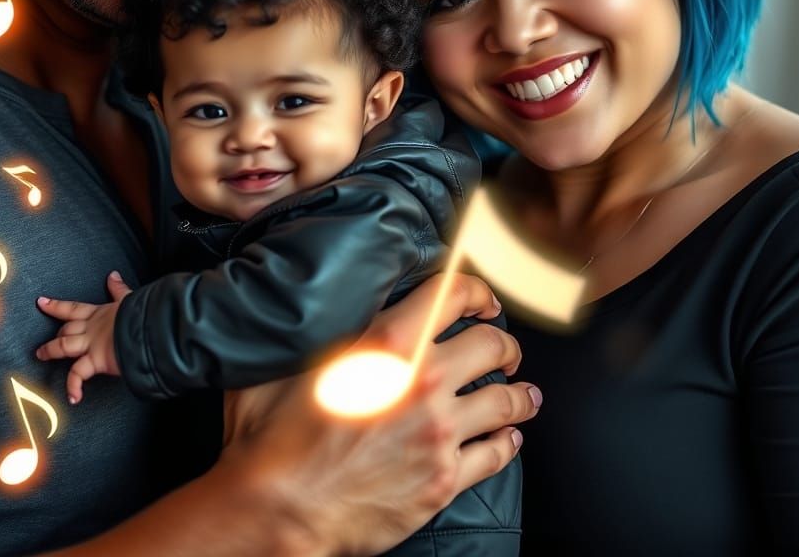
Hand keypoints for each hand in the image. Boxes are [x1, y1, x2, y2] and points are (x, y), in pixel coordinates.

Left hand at [35, 271, 132, 403]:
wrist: (148, 326)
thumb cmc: (141, 312)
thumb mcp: (129, 298)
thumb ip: (119, 289)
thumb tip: (113, 275)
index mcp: (99, 313)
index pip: (73, 308)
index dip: (56, 305)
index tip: (41, 302)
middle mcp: (91, 328)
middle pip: (65, 329)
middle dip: (55, 334)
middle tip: (43, 343)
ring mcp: (91, 344)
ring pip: (63, 346)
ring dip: (50, 351)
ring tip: (41, 356)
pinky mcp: (95, 359)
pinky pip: (78, 374)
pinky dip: (74, 386)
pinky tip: (73, 397)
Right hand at [221, 272, 539, 556]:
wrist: (278, 506)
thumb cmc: (273, 435)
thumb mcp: (289, 360)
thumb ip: (319, 331)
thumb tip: (319, 308)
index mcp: (389, 343)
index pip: (455, 295)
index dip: (479, 292)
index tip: (485, 301)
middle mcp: (423, 382)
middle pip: (492, 345)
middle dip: (505, 343)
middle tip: (505, 349)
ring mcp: (438, 433)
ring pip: (505, 400)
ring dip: (520, 393)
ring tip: (524, 393)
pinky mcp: (443, 479)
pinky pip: (496, 454)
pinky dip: (509, 442)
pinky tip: (509, 437)